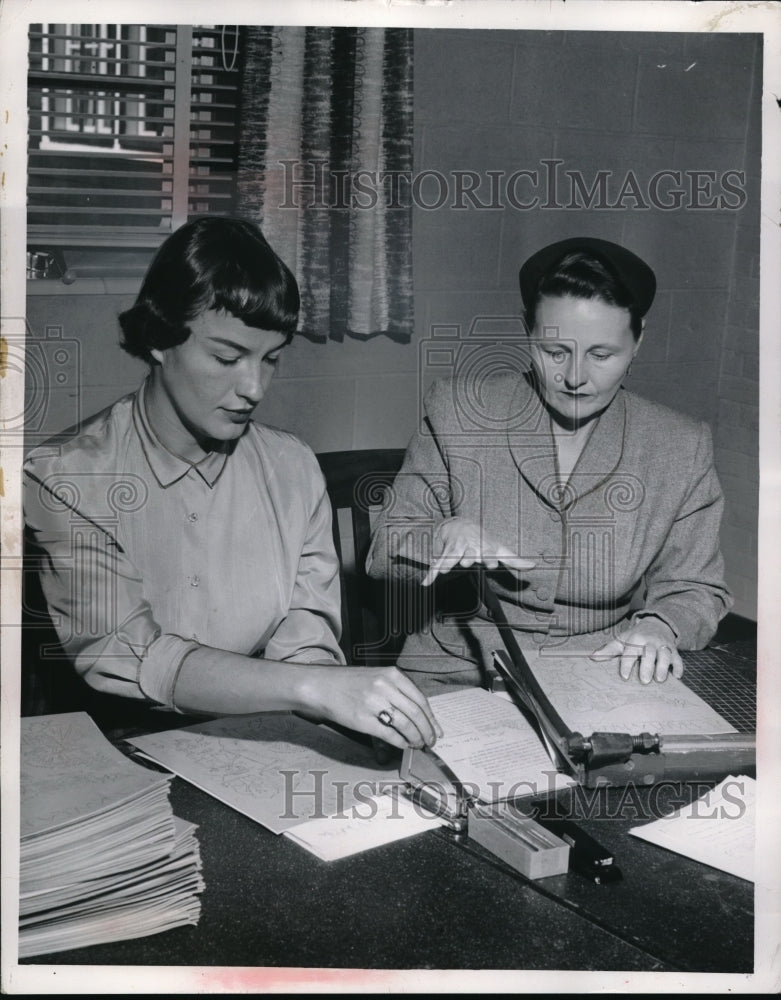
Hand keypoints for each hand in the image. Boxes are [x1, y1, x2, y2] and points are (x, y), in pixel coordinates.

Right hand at [305, 665, 442, 750]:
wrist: (322, 686)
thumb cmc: (349, 683)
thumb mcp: (377, 677)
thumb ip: (397, 691)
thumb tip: (419, 715)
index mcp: (392, 674)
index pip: (421, 699)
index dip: (431, 718)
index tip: (437, 730)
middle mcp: (385, 687)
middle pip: (417, 714)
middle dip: (427, 731)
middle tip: (430, 741)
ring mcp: (375, 703)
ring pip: (406, 726)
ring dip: (416, 739)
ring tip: (418, 744)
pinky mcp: (364, 720)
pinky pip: (390, 735)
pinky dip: (401, 743)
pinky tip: (403, 745)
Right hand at [422, 517, 534, 586]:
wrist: (460, 525)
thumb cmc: (483, 540)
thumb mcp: (499, 548)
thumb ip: (515, 560)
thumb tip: (534, 566)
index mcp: (484, 547)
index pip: (487, 553)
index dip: (489, 558)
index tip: (492, 563)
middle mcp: (470, 547)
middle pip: (468, 555)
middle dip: (468, 558)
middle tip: (466, 562)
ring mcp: (456, 550)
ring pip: (450, 557)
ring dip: (447, 563)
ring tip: (444, 570)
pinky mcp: (444, 554)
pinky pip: (436, 564)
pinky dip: (430, 573)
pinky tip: (425, 583)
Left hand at [591, 619, 682, 683]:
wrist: (656, 624)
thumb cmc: (635, 636)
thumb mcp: (622, 640)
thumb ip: (608, 650)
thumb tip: (592, 657)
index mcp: (635, 639)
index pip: (630, 651)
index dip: (627, 663)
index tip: (624, 676)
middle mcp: (650, 642)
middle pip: (649, 653)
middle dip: (647, 666)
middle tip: (645, 681)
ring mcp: (663, 645)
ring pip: (665, 654)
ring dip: (663, 666)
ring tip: (660, 680)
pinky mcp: (674, 650)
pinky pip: (678, 658)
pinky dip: (678, 666)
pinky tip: (677, 676)